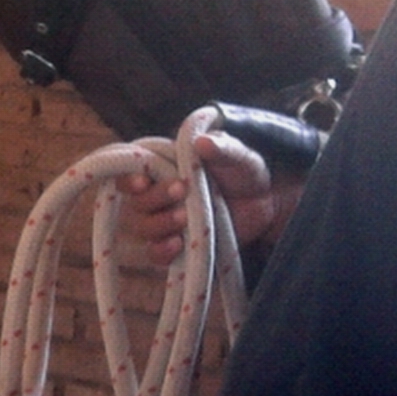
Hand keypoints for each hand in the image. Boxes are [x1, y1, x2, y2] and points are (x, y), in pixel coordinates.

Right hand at [117, 133, 282, 267]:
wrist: (267, 204)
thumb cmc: (246, 173)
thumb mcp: (239, 156)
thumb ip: (222, 148)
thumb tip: (202, 142)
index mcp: (164, 168)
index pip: (130, 173)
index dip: (129, 179)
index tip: (143, 182)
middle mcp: (158, 195)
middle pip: (136, 203)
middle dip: (154, 198)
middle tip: (182, 190)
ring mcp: (165, 221)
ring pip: (143, 228)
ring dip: (160, 224)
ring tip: (184, 217)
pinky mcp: (176, 245)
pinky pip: (155, 253)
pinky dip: (161, 251)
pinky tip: (177, 244)